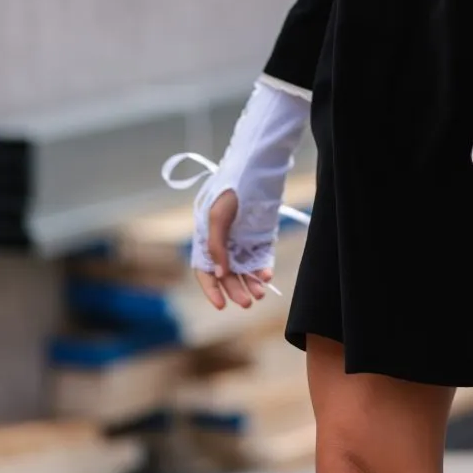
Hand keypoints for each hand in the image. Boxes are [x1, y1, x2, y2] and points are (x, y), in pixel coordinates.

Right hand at [193, 188, 274, 311]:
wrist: (257, 166)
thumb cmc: (230, 189)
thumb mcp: (218, 216)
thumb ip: (217, 246)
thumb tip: (219, 274)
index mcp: (206, 237)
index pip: (205, 270)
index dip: (211, 289)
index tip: (221, 305)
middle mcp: (224, 241)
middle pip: (227, 273)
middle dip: (236, 289)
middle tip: (247, 303)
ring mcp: (243, 239)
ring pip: (245, 268)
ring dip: (250, 282)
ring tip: (260, 294)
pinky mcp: (261, 235)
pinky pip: (261, 256)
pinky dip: (263, 267)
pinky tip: (267, 275)